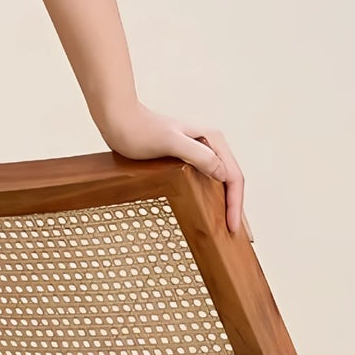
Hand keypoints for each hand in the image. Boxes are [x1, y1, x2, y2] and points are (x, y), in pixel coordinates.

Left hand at [96, 99, 251, 239]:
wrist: (118, 119)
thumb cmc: (139, 130)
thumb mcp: (170, 143)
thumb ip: (198, 155)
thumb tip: (223, 175)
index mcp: (212, 140)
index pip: (233, 177)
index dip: (235, 205)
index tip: (232, 228)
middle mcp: (210, 144)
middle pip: (230, 180)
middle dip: (236, 207)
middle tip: (237, 235)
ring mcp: (198, 151)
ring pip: (219, 181)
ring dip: (225, 203)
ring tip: (226, 226)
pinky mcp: (184, 158)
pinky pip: (204, 180)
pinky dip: (210, 196)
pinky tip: (206, 209)